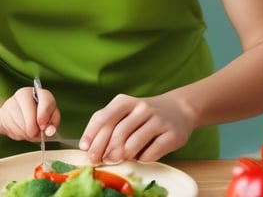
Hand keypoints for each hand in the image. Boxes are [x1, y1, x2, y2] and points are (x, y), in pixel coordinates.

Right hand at [0, 86, 60, 141]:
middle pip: (29, 114)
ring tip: (28, 132)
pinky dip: (16, 133)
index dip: (44, 115)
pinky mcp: (1, 112)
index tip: (43, 127)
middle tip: (35, 134)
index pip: (45, 100)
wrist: (18, 117)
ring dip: (24, 133)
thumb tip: (49, 131)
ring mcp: (10, 102)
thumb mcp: (50, 119)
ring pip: (19, 123)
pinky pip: (9, 127)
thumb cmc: (38, 118)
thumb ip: (52, 124)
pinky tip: (19, 130)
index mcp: (40, 93)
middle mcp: (23, 94)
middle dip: (33, 129)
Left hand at [80, 93, 194, 163]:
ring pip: (133, 143)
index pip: (103, 118)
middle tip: (99, 160)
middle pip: (117, 132)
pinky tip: (138, 158)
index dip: (92, 135)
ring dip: (122, 155)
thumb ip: (108, 124)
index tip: (85, 149)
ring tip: (117, 159)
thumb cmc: (143, 115)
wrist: (178, 109)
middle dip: (104, 150)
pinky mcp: (172, 135)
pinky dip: (141, 159)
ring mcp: (158, 121)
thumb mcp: (124, 112)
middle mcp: (142, 108)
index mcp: (125, 101)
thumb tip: (88, 146)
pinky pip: (151, 152)